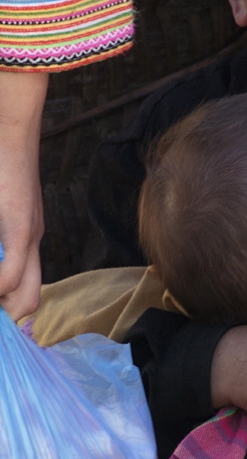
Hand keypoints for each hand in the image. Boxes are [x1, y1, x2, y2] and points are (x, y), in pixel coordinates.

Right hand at [0, 72, 47, 318]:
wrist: (10, 131)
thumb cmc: (1, 170)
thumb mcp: (4, 215)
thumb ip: (6, 245)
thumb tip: (3, 277)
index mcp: (26, 240)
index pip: (25, 291)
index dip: (12, 314)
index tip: (9, 327)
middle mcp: (32, 243)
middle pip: (27, 303)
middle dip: (8, 319)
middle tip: (5, 324)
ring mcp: (28, 236)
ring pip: (20, 296)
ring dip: (2, 307)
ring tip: (1, 305)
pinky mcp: (20, 226)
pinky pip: (10, 273)